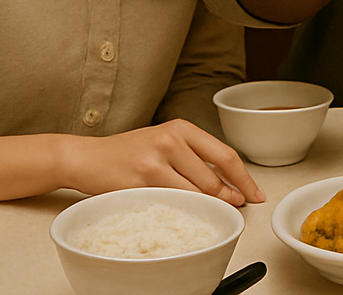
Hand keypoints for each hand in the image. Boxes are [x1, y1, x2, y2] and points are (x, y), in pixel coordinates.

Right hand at [60, 120, 263, 206]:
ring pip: (196, 193)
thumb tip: (229, 183)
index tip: (256, 193)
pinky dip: (185, 211)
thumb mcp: (165, 141)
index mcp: (181, 128)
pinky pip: (172, 203)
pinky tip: (188, 214)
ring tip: (215, 212)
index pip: (225, 155)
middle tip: (238, 207)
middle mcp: (170, 141)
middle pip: (214, 177)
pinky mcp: (139, 184)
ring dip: (210, 206)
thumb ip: (194, 156)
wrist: (86, 158)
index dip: (244, 178)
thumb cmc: (128, 152)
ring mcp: (154, 162)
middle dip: (230, 197)